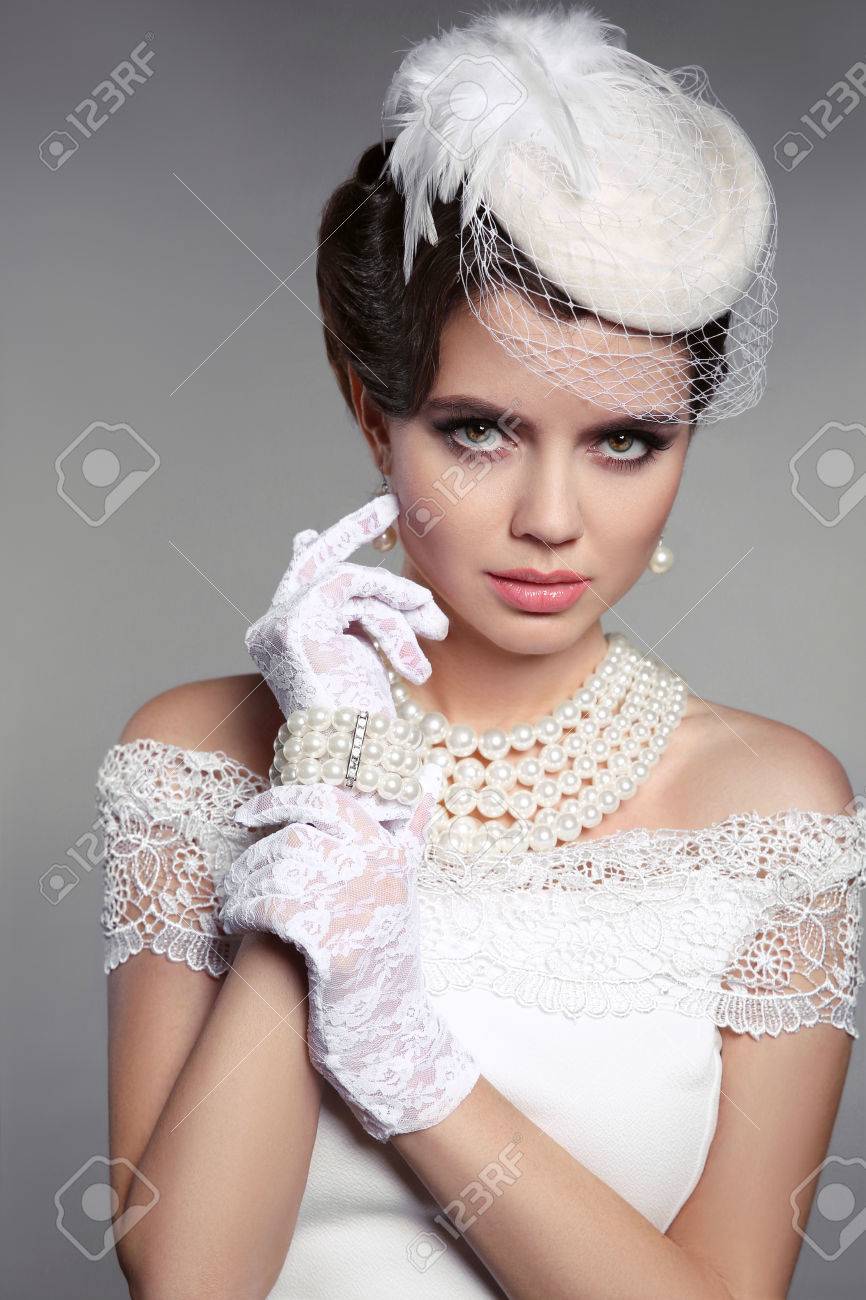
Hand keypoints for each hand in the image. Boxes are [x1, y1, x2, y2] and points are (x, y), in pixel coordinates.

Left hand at [216, 762, 479, 1141]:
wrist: (394, 1040)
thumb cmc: (385, 965)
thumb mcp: (402, 896)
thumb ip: (403, 846)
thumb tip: (426, 793)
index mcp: (397, 854)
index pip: (332, 799)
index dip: (282, 800)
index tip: (247, 814)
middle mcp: (384, 873)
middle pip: (297, 834)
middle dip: (254, 855)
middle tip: (235, 878)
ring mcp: (362, 908)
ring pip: (279, 869)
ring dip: (242, 884)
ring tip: (231, 904)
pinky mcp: (338, 947)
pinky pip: (272, 908)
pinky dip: (242, 912)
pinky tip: (234, 925)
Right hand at [247, 492, 447, 718]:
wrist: (353, 766)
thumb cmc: (364, 727)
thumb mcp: (369, 660)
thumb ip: (365, 621)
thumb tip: (371, 592)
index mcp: (287, 637)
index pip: (310, 575)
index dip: (340, 539)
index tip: (371, 514)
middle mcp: (271, 627)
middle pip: (317, 560)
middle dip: (355, 526)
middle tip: (389, 500)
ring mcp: (277, 624)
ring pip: (352, 580)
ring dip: (402, 602)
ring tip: (435, 633)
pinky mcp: (295, 625)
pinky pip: (354, 590)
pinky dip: (393, 613)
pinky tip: (412, 661)